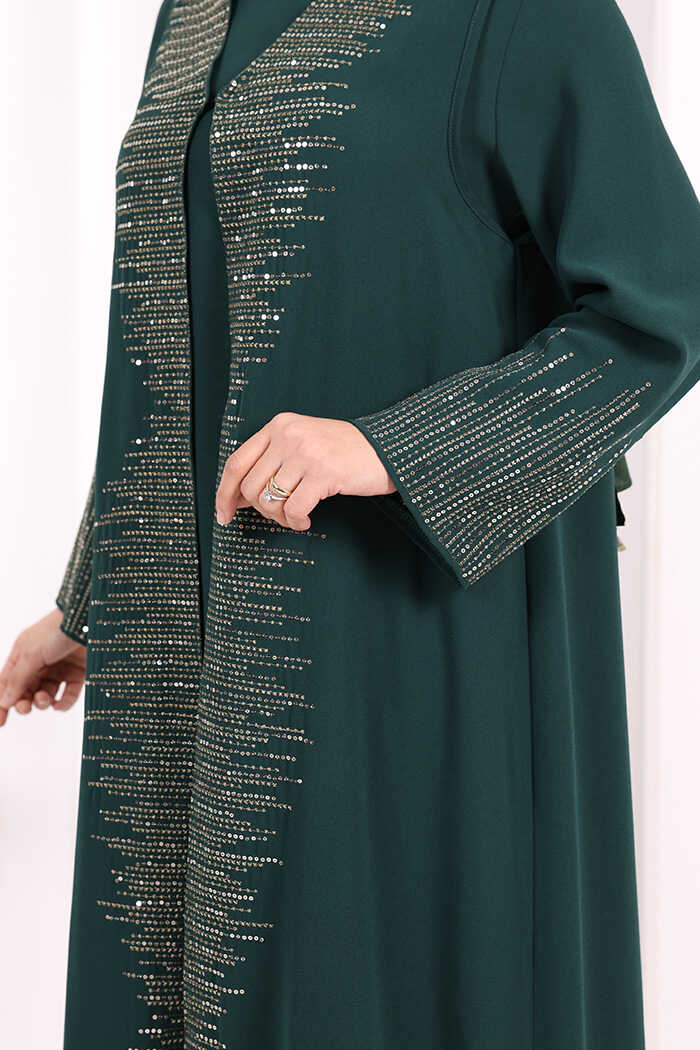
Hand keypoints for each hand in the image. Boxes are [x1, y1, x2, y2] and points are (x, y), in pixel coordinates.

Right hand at [0, 608, 86, 727]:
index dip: (2, 702)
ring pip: (46, 694)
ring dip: (42, 702)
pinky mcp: (78, 673)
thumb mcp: (31, 654)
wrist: (89, 620)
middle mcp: (39, 662)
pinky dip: (64, 703)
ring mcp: (59, 668)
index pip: (7, 682)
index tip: (0, 722)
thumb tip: (4, 701)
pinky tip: (59, 705)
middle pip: (26, 691)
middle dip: (24, 702)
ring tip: (45, 699)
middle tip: (26, 707)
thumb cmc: (57, 630)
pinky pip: (68, 694)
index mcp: (22, 654)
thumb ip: (18, 679)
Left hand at [215, 413, 396, 530]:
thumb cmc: (343, 452)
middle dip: (260, 510)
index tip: (224, 515)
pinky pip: (294, 509)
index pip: (236, 462)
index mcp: (279, 425)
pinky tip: (307, 520)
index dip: (224, 493)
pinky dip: (297, 522)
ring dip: (280, 518)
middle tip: (279, 516)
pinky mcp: (323, 473)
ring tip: (295, 518)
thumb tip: (236, 498)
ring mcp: (306, 453)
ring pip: (269, 501)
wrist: (386, 449)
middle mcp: (288, 435)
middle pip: (250, 486)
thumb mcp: (303, 444)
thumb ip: (271, 461)